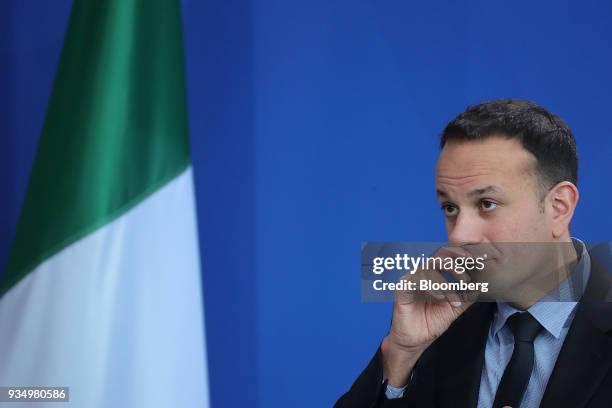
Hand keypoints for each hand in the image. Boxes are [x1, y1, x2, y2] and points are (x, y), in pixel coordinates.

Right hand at [381, 246, 477, 386]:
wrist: (415, 341)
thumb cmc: (432, 322)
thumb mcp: (454, 309)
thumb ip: (466, 297)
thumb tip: (480, 286)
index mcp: (436, 274)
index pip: (449, 257)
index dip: (461, 255)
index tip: (476, 262)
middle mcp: (424, 273)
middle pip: (439, 256)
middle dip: (455, 266)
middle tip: (465, 280)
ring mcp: (412, 279)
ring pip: (429, 268)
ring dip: (445, 284)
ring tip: (453, 300)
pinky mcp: (402, 287)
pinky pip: (416, 280)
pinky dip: (431, 287)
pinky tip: (439, 298)